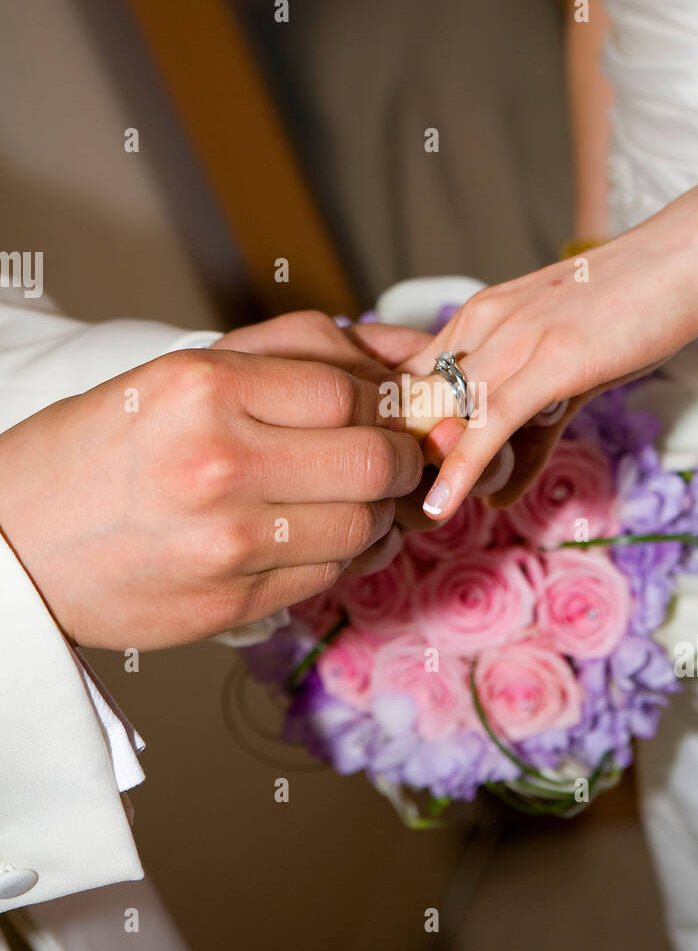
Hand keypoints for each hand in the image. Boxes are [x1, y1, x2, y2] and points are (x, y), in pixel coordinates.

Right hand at [0, 347, 421, 649]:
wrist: (14, 547)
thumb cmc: (98, 451)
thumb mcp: (178, 374)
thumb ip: (294, 351)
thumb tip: (406, 353)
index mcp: (203, 388)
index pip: (351, 391)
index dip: (383, 403)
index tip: (383, 411)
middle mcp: (220, 462)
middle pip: (375, 458)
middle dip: (402, 458)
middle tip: (392, 456)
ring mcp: (230, 539)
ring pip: (366, 522)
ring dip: (376, 510)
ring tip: (345, 497)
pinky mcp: (235, 599)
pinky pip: (333, 572)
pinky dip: (344, 553)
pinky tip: (316, 534)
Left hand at [401, 179, 697, 519]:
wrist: (693, 251)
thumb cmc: (635, 306)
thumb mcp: (570, 373)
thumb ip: (532, 438)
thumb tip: (497, 495)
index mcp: (477, 317)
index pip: (404, 383)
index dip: (389, 437)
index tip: (388, 484)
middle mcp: (481, 322)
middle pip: (408, 403)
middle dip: (392, 460)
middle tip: (390, 516)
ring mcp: (515, 338)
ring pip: (440, 414)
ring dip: (418, 473)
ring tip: (402, 523)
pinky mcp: (553, 359)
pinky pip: (491, 422)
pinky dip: (461, 469)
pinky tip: (441, 507)